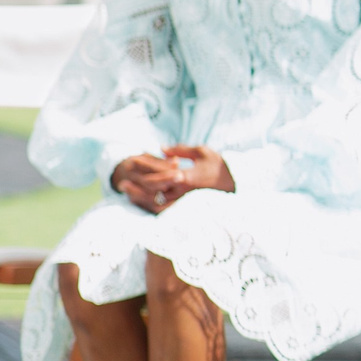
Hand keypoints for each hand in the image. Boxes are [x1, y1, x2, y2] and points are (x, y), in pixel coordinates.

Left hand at [113, 145, 232, 213]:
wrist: (239, 186)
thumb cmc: (221, 167)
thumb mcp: (203, 152)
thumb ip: (181, 150)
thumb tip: (162, 150)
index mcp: (187, 178)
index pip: (158, 174)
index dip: (143, 166)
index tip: (131, 160)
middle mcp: (183, 193)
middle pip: (152, 191)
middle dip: (135, 184)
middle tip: (121, 180)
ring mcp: (185, 204)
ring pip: (155, 204)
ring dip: (139, 198)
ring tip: (126, 191)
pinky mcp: (186, 210)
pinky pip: (163, 210)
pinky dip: (149, 205)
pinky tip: (140, 200)